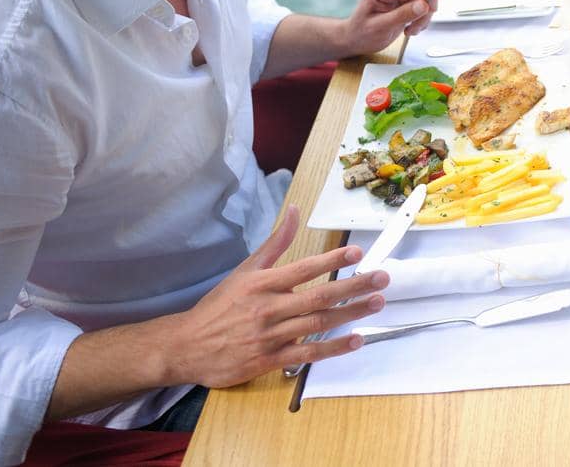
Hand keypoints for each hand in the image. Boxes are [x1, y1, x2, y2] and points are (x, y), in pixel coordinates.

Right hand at [163, 206, 387, 387]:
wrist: (187, 346)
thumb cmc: (219, 306)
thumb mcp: (244, 270)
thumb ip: (274, 243)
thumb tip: (294, 210)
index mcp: (263, 284)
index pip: (303, 269)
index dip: (331, 260)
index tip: (357, 254)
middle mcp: (269, 308)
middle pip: (318, 296)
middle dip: (353, 286)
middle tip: (382, 278)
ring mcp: (271, 336)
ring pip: (317, 323)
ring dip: (350, 314)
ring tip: (376, 303)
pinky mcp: (270, 360)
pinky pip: (307, 353)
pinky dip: (332, 348)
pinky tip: (354, 340)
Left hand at [340, 0, 442, 56]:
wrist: (357, 39)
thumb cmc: (362, 32)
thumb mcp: (380, 27)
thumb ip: (402, 15)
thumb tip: (424, 4)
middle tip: (424, 15)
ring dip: (426, 13)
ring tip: (412, 28)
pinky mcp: (409, 0)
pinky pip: (426, 3)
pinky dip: (424, 17)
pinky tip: (411, 27)